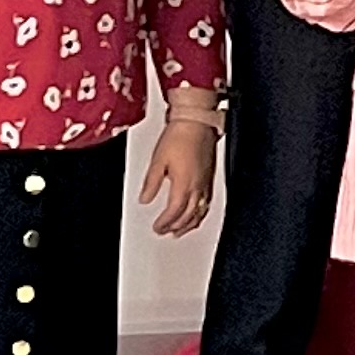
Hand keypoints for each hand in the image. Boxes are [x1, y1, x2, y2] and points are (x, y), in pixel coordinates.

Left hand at [140, 118, 218, 235]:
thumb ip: (151, 183)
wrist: (197, 122)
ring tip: (180, 231)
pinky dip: (200, 213)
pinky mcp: (210, 178)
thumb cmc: (180, 136)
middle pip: (187, 216)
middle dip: (176, 227)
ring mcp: (206, 183)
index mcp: (183, 184)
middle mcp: (197, 187)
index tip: (157, 227)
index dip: (165, 223)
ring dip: (189, 224)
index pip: (174, 212)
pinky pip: (207, 203)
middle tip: (165, 231)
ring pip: (199, 212)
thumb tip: (145, 198)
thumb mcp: (158, 160)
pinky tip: (196, 214)